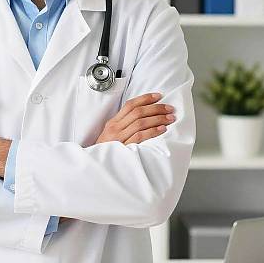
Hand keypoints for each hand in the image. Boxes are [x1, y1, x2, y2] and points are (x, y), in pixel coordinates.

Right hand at [59, 94, 173, 225]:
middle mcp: (115, 127)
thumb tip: (142, 118)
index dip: (145, 98)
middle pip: (137, 112)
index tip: (158, 96)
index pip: (130, 105)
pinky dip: (152, 131)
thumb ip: (123, 126)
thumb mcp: (110, 135)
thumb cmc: (105, 152)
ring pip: (140, 122)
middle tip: (169, 108)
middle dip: (156, 108)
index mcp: (112, 122)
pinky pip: (140, 136)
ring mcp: (119, 137)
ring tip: (170, 118)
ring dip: (157, 118)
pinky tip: (162, 129)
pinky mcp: (123, 148)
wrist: (94, 166)